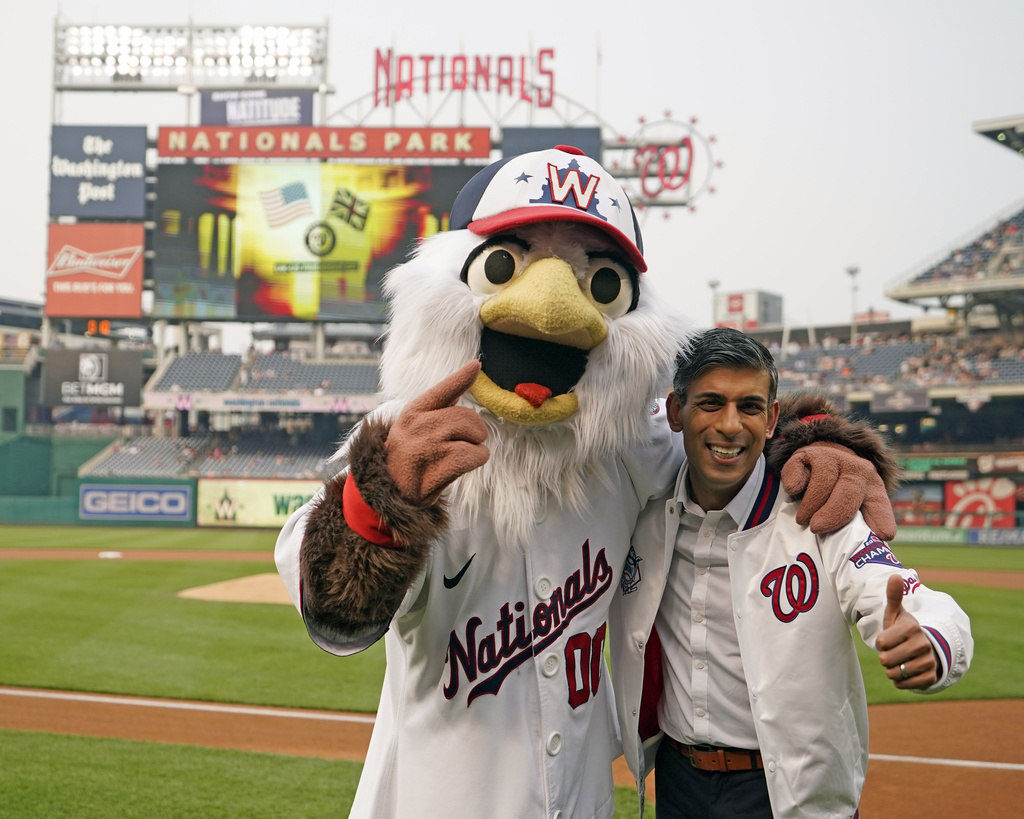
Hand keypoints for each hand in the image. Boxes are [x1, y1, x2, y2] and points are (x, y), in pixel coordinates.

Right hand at [385, 361, 489, 505]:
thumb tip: (468, 373)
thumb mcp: (418, 426)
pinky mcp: (432, 473)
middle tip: (472, 440)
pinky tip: (470, 462)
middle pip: (466, 417)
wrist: (387, 489)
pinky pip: (471, 457)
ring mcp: (424, 449)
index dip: (461, 377)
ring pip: (472, 437)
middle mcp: (417, 427)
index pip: (442, 390)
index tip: (476, 365)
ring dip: (478, 446)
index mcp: (414, 412)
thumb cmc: (410, 455)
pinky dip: (478, 458)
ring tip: (467, 453)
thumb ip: (442, 404)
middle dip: (477, 430)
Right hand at [781, 441, 896, 540]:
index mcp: (871, 485)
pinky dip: (794, 484)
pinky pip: (799, 470)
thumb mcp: (853, 505)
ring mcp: (831, 458)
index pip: (878, 503)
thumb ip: (859, 525)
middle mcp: (855, 469)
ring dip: (809, 505)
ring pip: (823, 482)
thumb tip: (868, 546)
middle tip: (816, 528)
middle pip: (848, 492)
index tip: (882, 535)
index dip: (881, 519)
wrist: (817, 459)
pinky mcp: (807, 454)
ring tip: (803, 519)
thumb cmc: (835, 492)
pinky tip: (794, 492)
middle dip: (833, 514)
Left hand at [876, 574, 939, 689]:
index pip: (881, 642)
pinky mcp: (931, 677)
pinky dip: (900, 682)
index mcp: (912, 628)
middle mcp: (923, 644)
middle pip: (886, 659)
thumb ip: (893, 596)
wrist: (922, 649)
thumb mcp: (896, 613)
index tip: (888, 638)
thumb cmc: (902, 630)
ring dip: (892, 670)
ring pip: (895, 673)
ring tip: (900, 661)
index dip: (880, 643)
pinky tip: (905, 673)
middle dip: (885, 657)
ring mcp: (929, 661)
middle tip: (894, 651)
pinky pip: (905, 685)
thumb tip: (896, 575)